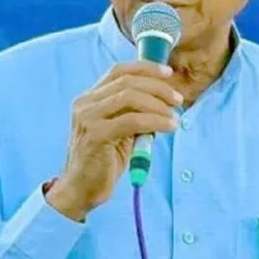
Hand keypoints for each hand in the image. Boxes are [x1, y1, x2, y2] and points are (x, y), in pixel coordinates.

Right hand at [47, 62, 182, 220]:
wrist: (81, 190)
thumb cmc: (103, 161)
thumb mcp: (118, 129)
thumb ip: (132, 112)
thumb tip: (163, 100)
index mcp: (89, 98)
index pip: (118, 71)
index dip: (145, 68)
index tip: (169, 73)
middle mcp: (85, 103)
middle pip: (127, 81)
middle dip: (158, 87)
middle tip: (177, 100)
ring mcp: (88, 118)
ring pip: (130, 97)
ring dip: (158, 104)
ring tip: (173, 117)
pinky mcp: (96, 135)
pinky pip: (132, 121)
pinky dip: (155, 121)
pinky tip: (168, 127)